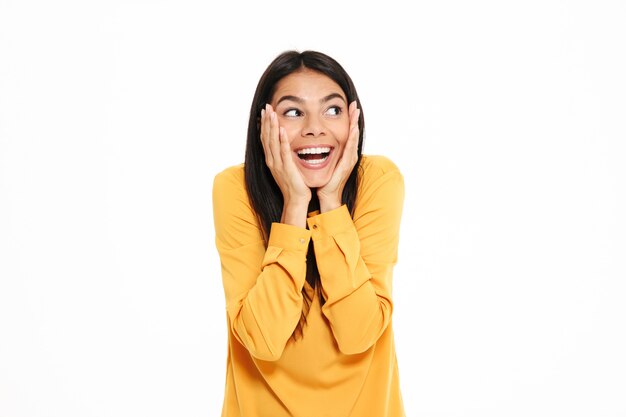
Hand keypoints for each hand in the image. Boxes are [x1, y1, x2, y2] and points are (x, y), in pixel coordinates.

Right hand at [260, 104, 310, 225]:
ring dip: (272, 126)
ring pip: (273, 142)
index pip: (265, 139)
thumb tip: (284, 145)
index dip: (265, 124)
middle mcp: (272, 161)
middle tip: (266, 107)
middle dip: (266, 121)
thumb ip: (284, 156)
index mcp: (271, 160)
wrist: (296, 200)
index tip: (265, 112)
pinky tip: (282, 130)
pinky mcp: (287, 168)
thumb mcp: (286, 167)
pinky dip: (282, 140)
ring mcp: (278, 164)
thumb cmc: (294, 184)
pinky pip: (284, 152)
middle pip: (266, 137)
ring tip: (272, 113)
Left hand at [317, 101, 359, 212]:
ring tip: (355, 112)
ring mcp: (349, 159)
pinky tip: (353, 129)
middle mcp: (349, 155)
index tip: (349, 107)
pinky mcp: (346, 164)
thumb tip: (318, 141)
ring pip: (353, 138)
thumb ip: (326, 152)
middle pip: (353, 132)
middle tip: (354, 104)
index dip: (349, 120)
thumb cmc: (326, 180)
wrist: (327, 195)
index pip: (348, 133)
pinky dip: (352, 137)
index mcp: (345, 153)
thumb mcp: (326, 161)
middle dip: (354, 118)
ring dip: (355, 124)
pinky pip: (350, 148)